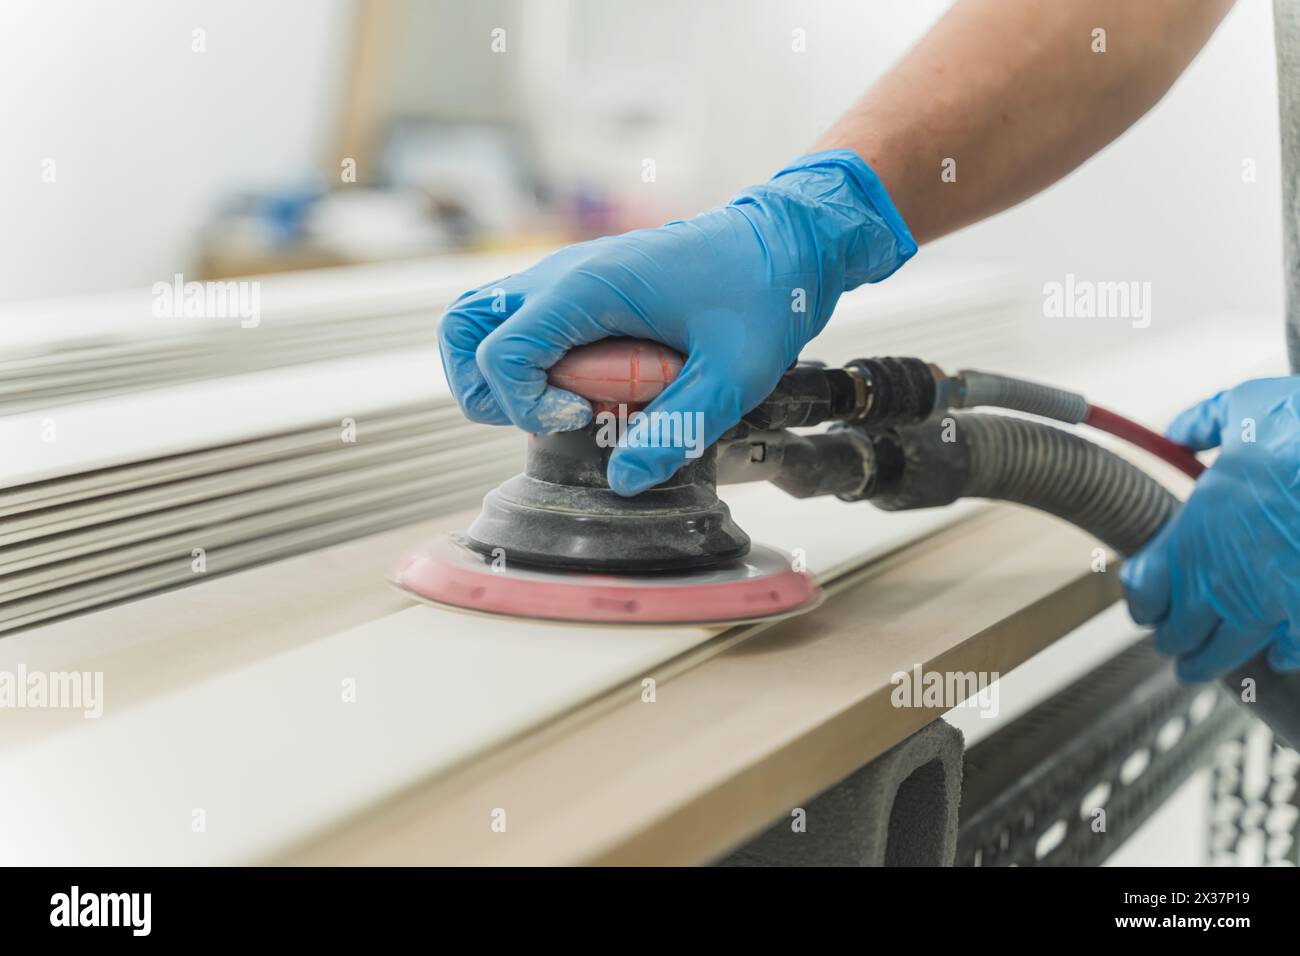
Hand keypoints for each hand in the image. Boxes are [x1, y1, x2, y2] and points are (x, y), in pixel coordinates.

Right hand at [437, 149, 915, 495]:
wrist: (784, 241)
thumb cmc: (763, 292)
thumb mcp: (733, 373)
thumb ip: (679, 428)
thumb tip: (626, 479)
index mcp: (586, 287)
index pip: (500, 352)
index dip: (525, 402)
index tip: (581, 419)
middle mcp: (561, 274)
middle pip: (463, 327)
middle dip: (483, 387)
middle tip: (546, 415)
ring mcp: (566, 277)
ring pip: (482, 320)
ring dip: (501, 373)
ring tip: (561, 405)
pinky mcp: (581, 289)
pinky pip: (524, 322)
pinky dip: (532, 361)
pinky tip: (591, 385)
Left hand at [1121, 376, 1299, 680]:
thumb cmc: (1299, 428)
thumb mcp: (1240, 408)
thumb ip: (1203, 424)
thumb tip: (1183, 432)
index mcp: (1193, 533)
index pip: (1145, 589)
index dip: (1143, 598)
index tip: (1146, 602)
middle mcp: (1223, 576)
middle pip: (1180, 632)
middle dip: (1173, 639)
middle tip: (1171, 645)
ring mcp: (1269, 601)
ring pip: (1227, 652)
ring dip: (1210, 661)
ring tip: (1197, 670)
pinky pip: (1292, 649)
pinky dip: (1284, 656)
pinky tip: (1279, 657)